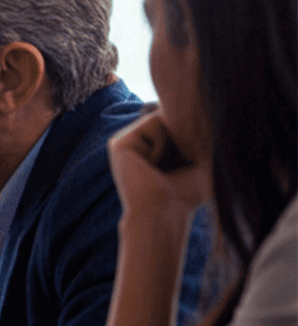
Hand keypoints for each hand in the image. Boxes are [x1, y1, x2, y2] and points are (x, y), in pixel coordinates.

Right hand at [107, 109, 208, 250]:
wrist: (164, 214)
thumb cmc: (185, 196)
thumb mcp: (199, 163)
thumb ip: (201, 137)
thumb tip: (207, 111)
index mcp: (148, 149)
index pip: (174, 123)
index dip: (188, 136)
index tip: (188, 162)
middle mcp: (134, 144)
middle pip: (167, 117)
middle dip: (181, 136)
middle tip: (179, 166)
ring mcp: (124, 142)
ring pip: (161, 118)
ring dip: (172, 142)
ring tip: (163, 168)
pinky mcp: (119, 143)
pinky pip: (152, 124)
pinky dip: (162, 144)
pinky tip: (152, 166)